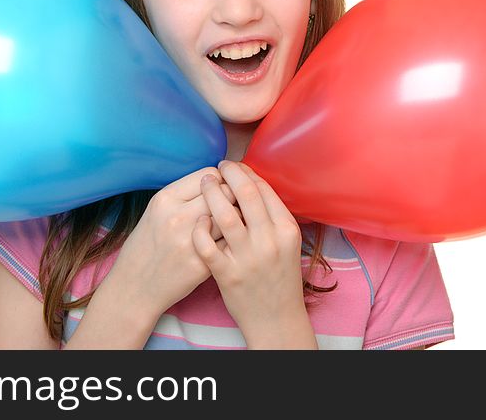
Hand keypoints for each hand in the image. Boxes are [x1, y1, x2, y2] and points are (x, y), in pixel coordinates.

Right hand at [102, 167, 233, 321]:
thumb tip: (218, 181)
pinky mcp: (203, 264)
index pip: (209, 174)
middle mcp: (178, 216)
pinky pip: (230, 241)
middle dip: (233, 196)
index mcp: (165, 199)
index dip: (221, 179)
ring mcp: (191, 241)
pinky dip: (233, 239)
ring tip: (234, 222)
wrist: (135, 287)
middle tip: (233, 204)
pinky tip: (229, 242)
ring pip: (232, 216)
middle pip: (225, 191)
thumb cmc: (147, 246)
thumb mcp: (155, 211)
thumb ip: (184, 195)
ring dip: (238, 217)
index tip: (222, 187)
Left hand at [192, 161, 316, 348]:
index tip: (234, 166)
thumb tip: (249, 182)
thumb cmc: (278, 276)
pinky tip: (198, 220)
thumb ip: (272, 216)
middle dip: (229, 174)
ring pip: (224, 215)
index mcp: (286, 229)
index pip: (264, 189)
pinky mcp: (227, 274)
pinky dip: (200, 227)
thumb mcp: (286, 243)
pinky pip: (206, 243)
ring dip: (211, 193)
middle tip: (219, 167)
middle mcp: (270, 241)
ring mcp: (248, 258)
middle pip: (246, 194)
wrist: (276, 319)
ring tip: (205, 183)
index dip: (246, 172)